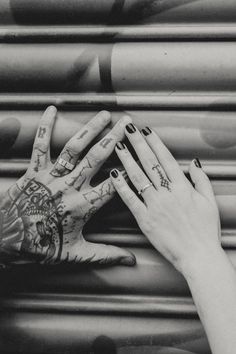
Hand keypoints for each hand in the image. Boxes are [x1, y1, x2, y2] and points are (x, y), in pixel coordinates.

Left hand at [0, 106, 134, 265]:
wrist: (7, 241)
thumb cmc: (40, 247)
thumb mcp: (76, 254)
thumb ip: (105, 254)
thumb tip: (130, 260)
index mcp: (83, 207)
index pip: (112, 186)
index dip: (127, 171)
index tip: (139, 157)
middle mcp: (69, 187)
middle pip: (97, 159)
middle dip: (114, 139)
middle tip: (127, 124)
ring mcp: (51, 177)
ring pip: (74, 148)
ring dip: (90, 129)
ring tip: (104, 114)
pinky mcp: (34, 171)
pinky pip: (40, 146)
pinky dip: (45, 127)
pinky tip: (52, 109)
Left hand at [110, 123, 220, 275]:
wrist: (198, 256)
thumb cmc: (205, 230)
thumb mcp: (209, 201)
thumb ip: (201, 180)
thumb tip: (194, 163)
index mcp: (183, 187)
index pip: (165, 158)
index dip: (154, 142)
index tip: (146, 130)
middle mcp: (167, 193)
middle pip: (149, 163)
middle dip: (137, 143)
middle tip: (127, 129)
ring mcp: (154, 206)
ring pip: (137, 177)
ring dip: (127, 159)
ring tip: (117, 145)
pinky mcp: (145, 220)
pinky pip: (130, 199)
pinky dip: (121, 186)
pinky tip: (113, 173)